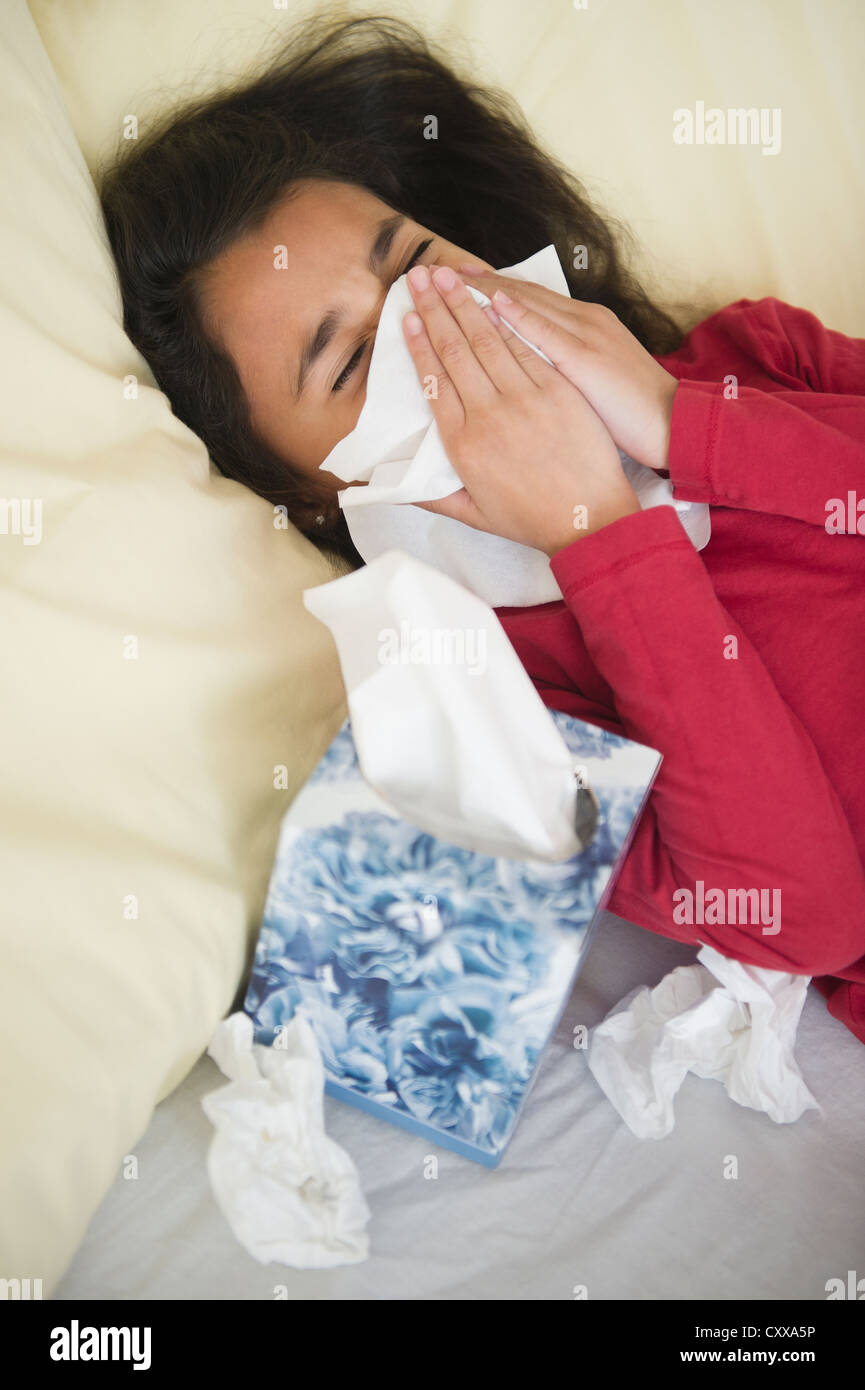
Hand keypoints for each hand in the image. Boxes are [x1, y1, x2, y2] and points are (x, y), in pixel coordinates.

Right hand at [401, 264, 639, 556]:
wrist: (589, 521)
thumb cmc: (532, 520)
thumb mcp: (474, 516)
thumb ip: (433, 496)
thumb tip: (391, 489)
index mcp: (462, 445)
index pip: (433, 381)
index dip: (418, 344)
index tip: (408, 318)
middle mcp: (488, 416)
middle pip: (455, 351)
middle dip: (435, 308)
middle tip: (419, 277)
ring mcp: (525, 400)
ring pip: (488, 340)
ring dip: (464, 303)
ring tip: (447, 274)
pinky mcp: (558, 390)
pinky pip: (526, 347)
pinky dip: (507, 319)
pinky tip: (491, 297)